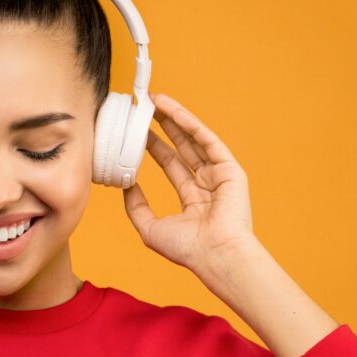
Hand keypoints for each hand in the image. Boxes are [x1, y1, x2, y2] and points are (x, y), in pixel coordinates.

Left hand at [122, 92, 255, 277]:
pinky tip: (172, 110)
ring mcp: (219, 175)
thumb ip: (136, 207)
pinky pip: (206, 140)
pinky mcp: (229, 169)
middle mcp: (207, 184)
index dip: (153, 146)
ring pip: (192, 139)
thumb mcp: (150, 228)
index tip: (137, 131)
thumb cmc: (188, 250)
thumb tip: (127, 186)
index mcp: (193, 199)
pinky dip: (189, 123)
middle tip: (144, 108)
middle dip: (162, 126)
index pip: (170, 164)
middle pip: (181, 147)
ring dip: (174, 118)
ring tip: (154, 100)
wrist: (215, 255)